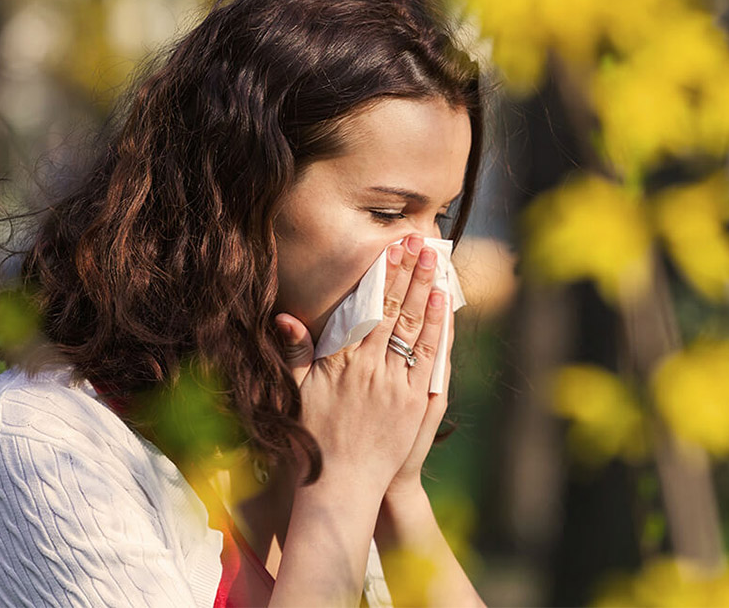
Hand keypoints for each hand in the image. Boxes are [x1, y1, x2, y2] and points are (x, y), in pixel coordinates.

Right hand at [274, 234, 449, 494]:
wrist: (342, 486)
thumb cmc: (314, 439)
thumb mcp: (296, 393)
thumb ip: (294, 353)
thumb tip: (286, 318)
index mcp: (341, 362)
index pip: (366, 308)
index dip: (381, 276)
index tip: (391, 249)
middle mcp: (370, 368)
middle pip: (394, 310)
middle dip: (408, 273)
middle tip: (420, 243)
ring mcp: (396, 385)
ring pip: (415, 328)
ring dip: (426, 292)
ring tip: (435, 262)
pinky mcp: (415, 403)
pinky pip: (430, 358)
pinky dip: (437, 328)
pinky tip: (442, 305)